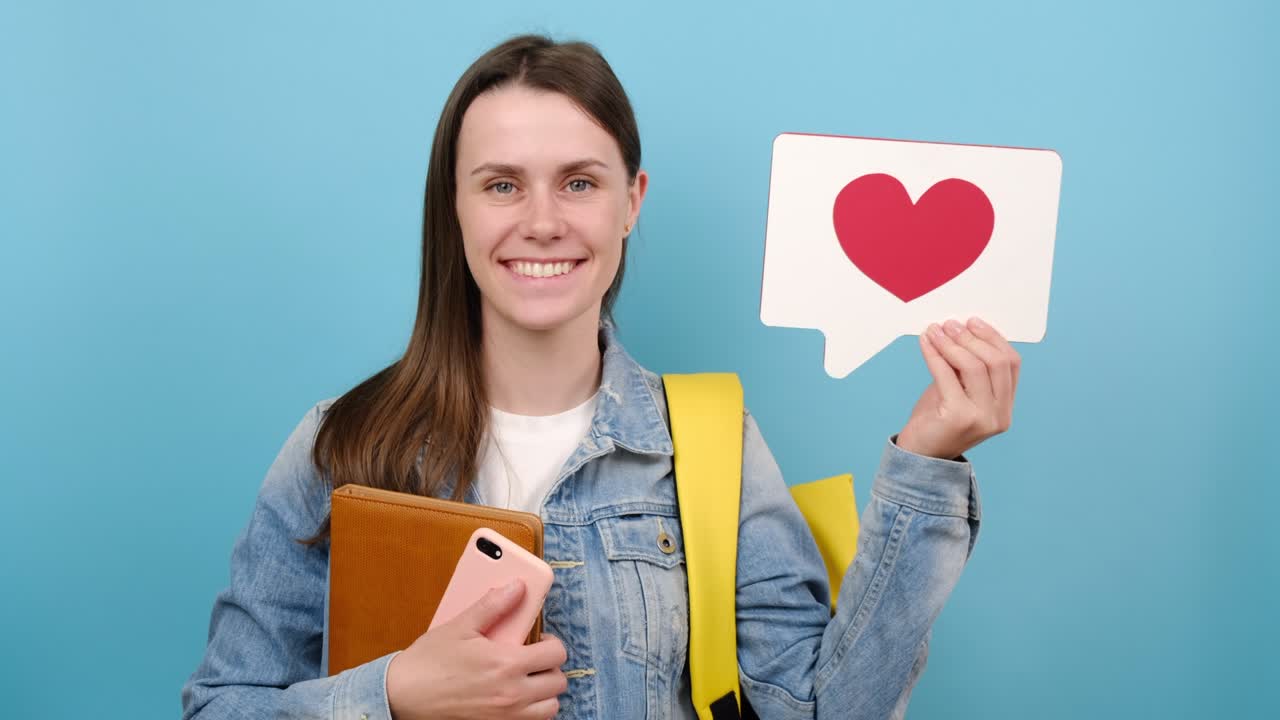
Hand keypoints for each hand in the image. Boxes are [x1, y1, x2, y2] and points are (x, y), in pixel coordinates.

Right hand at [386, 580, 567, 719]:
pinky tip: (515, 697)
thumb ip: (494, 606)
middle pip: (558, 683)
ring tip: (528, 679)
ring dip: (545, 693)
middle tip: (533, 658)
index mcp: (506, 664)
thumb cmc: (429, 662)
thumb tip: (518, 587)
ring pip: (550, 708)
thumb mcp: (461, 626)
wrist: (402, 696)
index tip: (540, 640)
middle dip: (550, 667)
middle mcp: (511, 694)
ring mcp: (505, 716)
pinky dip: (531, 712)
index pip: (556, 655)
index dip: (552, 644)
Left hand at [895, 317, 1020, 460]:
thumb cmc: (938, 419)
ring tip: (936, 330)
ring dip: (953, 343)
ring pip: (975, 367)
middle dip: (972, 338)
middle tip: (951, 324)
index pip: (1011, 364)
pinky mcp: (959, 417)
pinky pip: (947, 375)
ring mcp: (982, 418)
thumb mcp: (959, 390)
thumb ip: (966, 367)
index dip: (993, 338)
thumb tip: (960, 330)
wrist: (920, 453)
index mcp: (1006, 407)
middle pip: (996, 362)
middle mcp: (1000, 415)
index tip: (973, 322)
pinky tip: (926, 342)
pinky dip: (935, 354)